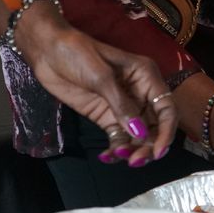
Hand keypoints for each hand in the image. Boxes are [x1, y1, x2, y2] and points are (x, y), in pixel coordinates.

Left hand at [18, 6, 176, 165]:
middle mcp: (140, 93)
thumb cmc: (77, 53)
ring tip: (119, 158)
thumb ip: (120, 105)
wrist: (47, 51)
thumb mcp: (100, 76)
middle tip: (135, 161)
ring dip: (132, 150)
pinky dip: (115, 150)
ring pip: (137, 135)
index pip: (166, 108)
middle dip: (148, 145)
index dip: (166, 131)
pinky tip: (107, 157)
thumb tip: (139, 133)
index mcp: (146, 76)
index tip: (157, 151)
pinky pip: (118, 137)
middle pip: (153, 126)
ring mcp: (122, 107)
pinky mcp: (106, 116)